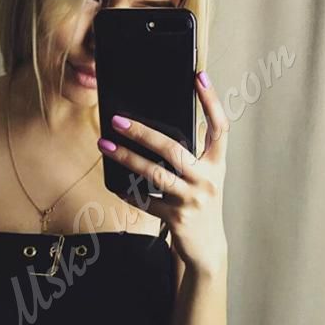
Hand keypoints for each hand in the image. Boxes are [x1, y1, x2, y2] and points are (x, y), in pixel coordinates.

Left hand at [98, 70, 228, 273]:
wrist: (206, 248)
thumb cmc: (200, 204)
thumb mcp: (203, 178)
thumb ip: (190, 156)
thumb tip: (154, 130)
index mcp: (218, 164)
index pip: (219, 127)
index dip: (211, 101)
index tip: (198, 76)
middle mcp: (208, 180)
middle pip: (174, 148)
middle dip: (142, 132)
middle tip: (117, 119)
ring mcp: (193, 200)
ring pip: (154, 174)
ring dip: (126, 158)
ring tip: (105, 145)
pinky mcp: (177, 218)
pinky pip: (146, 201)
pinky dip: (128, 191)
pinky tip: (114, 182)